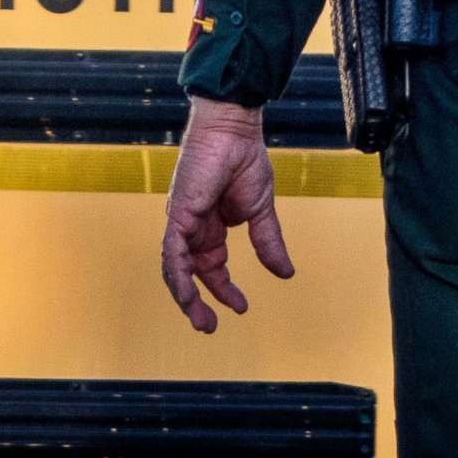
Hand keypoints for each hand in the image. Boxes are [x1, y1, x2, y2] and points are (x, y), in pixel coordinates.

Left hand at [160, 97, 293, 333]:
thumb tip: (286, 273)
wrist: (233, 130)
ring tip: (202, 321)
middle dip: (198, 301)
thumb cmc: (243, 160)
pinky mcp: (178, 216)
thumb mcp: (260, 210)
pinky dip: (178, 276)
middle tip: (209, 326)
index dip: (224, 289)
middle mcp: (192, 228)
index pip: (212, 266)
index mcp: (210, 226)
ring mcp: (182, 222)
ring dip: (186, 297)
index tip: (242, 307)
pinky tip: (187, 294)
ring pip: (176, 269)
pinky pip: (172, 254)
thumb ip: (268, 241)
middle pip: (191, 273)